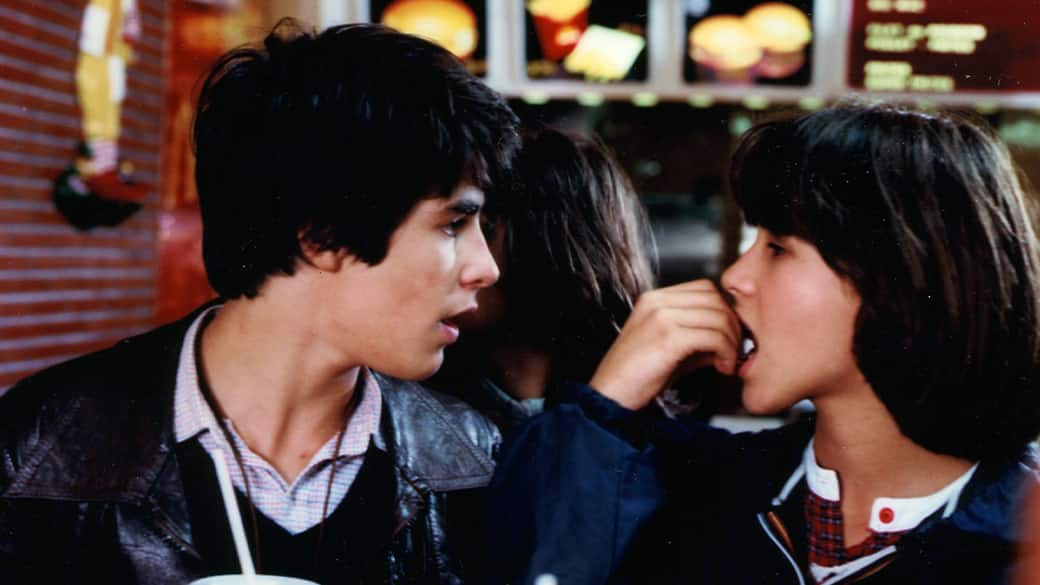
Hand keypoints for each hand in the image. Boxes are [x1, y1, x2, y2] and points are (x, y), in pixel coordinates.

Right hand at [588, 280, 739, 409]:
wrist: (609, 397)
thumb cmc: (634, 377)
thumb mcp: (669, 350)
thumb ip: (697, 339)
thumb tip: (730, 339)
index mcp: (653, 299)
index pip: (704, 289)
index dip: (723, 311)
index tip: (728, 336)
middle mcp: (657, 302)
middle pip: (714, 298)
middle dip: (732, 324)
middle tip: (734, 350)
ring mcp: (661, 316)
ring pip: (718, 316)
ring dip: (731, 341)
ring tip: (728, 362)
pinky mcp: (667, 337)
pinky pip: (713, 336)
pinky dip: (726, 352)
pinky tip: (722, 367)